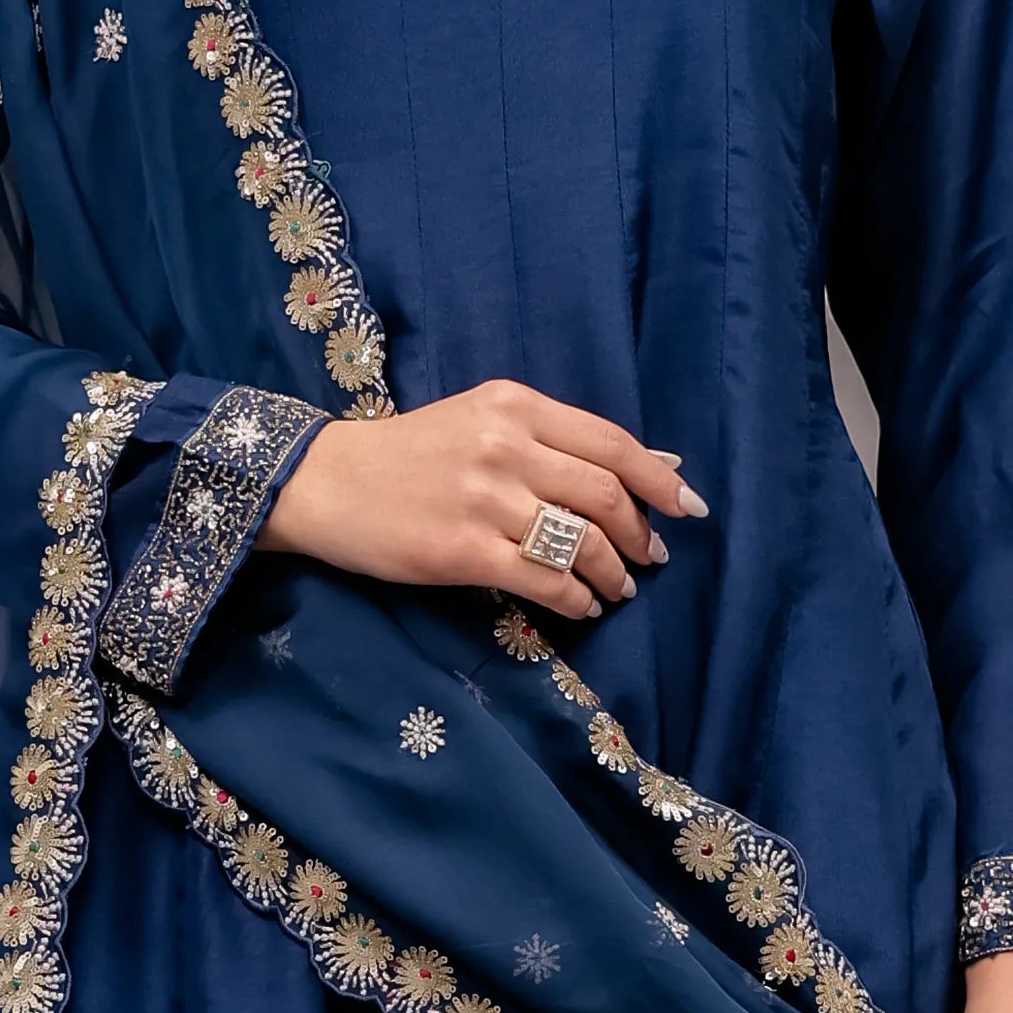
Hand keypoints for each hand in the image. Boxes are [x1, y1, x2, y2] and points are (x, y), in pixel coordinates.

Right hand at [260, 378, 701, 623]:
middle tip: (649, 558)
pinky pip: (542, 580)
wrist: (326, 482)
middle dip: (639, 534)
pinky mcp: (462, 552)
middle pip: (603, 494)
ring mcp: (484, 501)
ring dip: (611, 572)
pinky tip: (581, 607)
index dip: (658, 480)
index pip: (610, 443)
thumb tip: (640, 468)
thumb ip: (548, 439)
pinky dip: (574, 598)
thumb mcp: (479, 421)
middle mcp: (504, 447)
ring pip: (578, 541)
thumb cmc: (406, 454)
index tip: (686, 509)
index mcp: (514, 406)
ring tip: (617, 589)